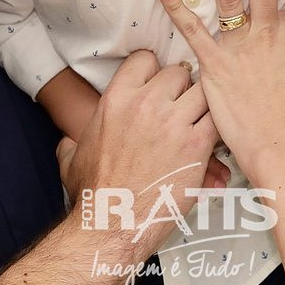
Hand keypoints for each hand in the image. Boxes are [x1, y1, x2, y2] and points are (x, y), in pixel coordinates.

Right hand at [57, 51, 219, 261]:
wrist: (111, 225)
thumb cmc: (93, 195)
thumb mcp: (72, 158)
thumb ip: (72, 141)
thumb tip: (67, 142)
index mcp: (116, 99)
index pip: (145, 58)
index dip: (153, 70)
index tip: (157, 84)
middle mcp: (145, 104)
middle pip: (178, 73)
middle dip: (181, 88)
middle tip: (180, 108)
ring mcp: (172, 122)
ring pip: (202, 91)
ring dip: (202, 106)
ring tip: (198, 122)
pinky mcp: (195, 144)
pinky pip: (216, 119)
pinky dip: (216, 128)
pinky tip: (210, 140)